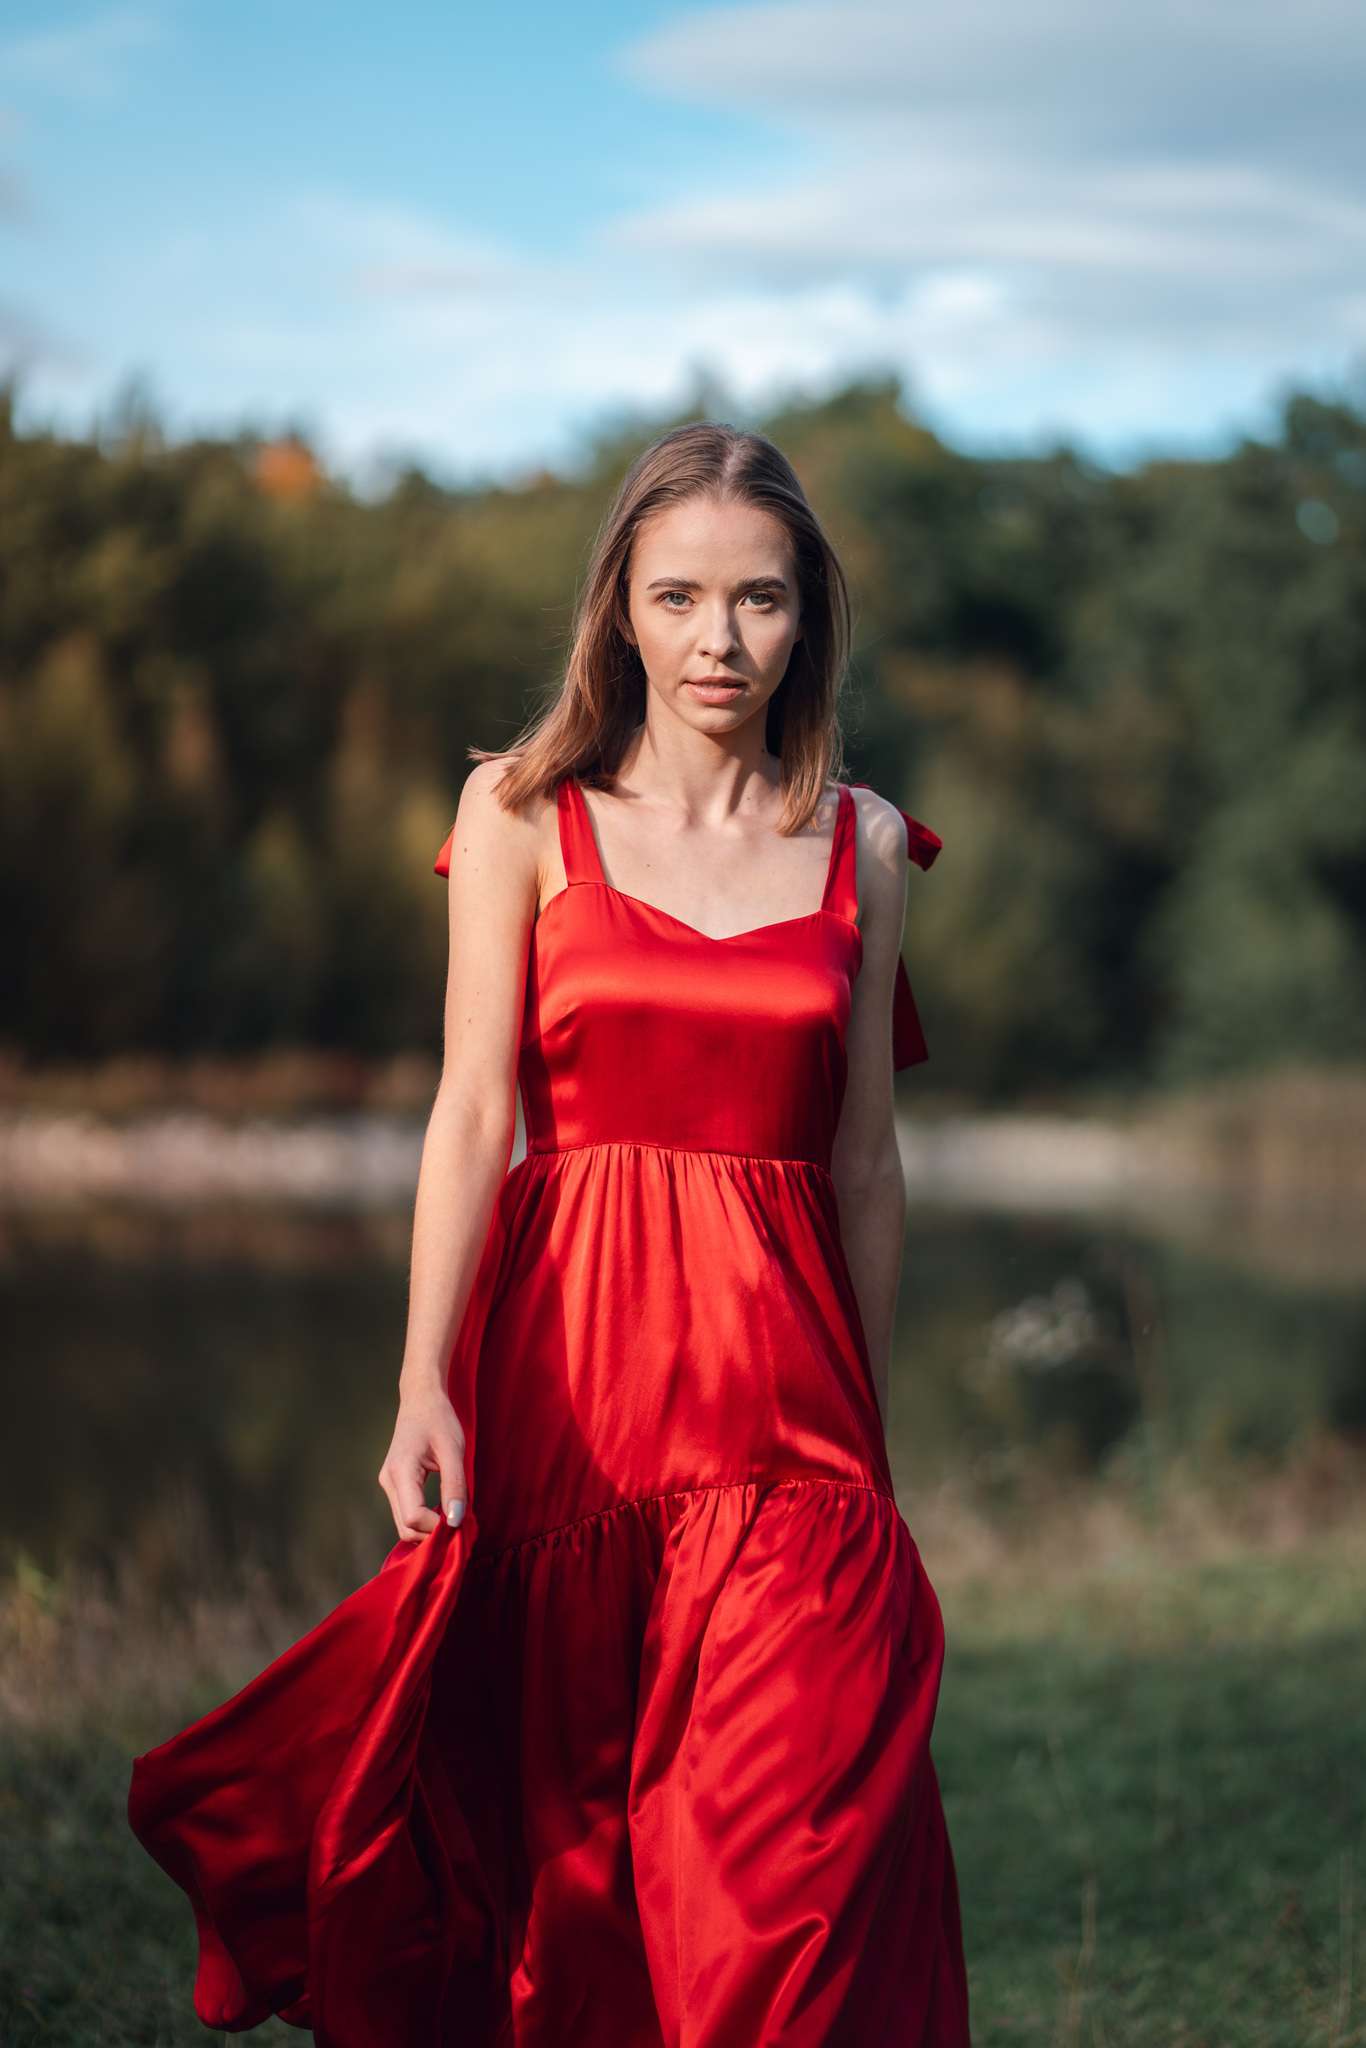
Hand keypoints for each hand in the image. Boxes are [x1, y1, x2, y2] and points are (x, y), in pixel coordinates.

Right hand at [378, 1384, 468, 1541]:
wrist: (421, 1399)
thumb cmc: (439, 1419)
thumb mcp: (453, 1450)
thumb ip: (455, 1485)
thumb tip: (456, 1520)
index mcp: (401, 1471)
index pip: (413, 1517)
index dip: (438, 1526)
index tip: (460, 1519)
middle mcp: (388, 1481)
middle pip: (406, 1527)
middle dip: (432, 1534)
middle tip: (459, 1523)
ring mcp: (388, 1484)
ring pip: (404, 1524)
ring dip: (428, 1529)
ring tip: (453, 1516)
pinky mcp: (394, 1485)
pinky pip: (406, 1513)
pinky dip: (423, 1520)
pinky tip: (442, 1510)